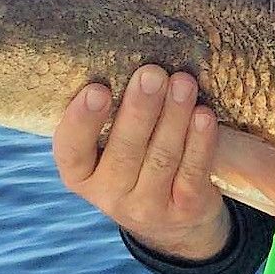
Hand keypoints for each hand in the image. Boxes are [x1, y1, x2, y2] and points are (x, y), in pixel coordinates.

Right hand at [52, 65, 231, 261]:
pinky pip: (193, 172)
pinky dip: (200, 142)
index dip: (81, 121)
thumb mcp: (110, 146)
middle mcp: (109, 195)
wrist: (173, 220)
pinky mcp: (185, 210)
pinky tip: (204, 115)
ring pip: (162, 158)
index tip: (97, 89)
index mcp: (81, 174)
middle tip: (152, 73)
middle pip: (124, 151)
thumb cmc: (136, 161)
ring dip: (174, 117)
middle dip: (140, 110)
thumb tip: (127, 53)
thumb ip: (112, 113)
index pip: (71, 150)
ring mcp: (147, 207)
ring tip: (183, 82)